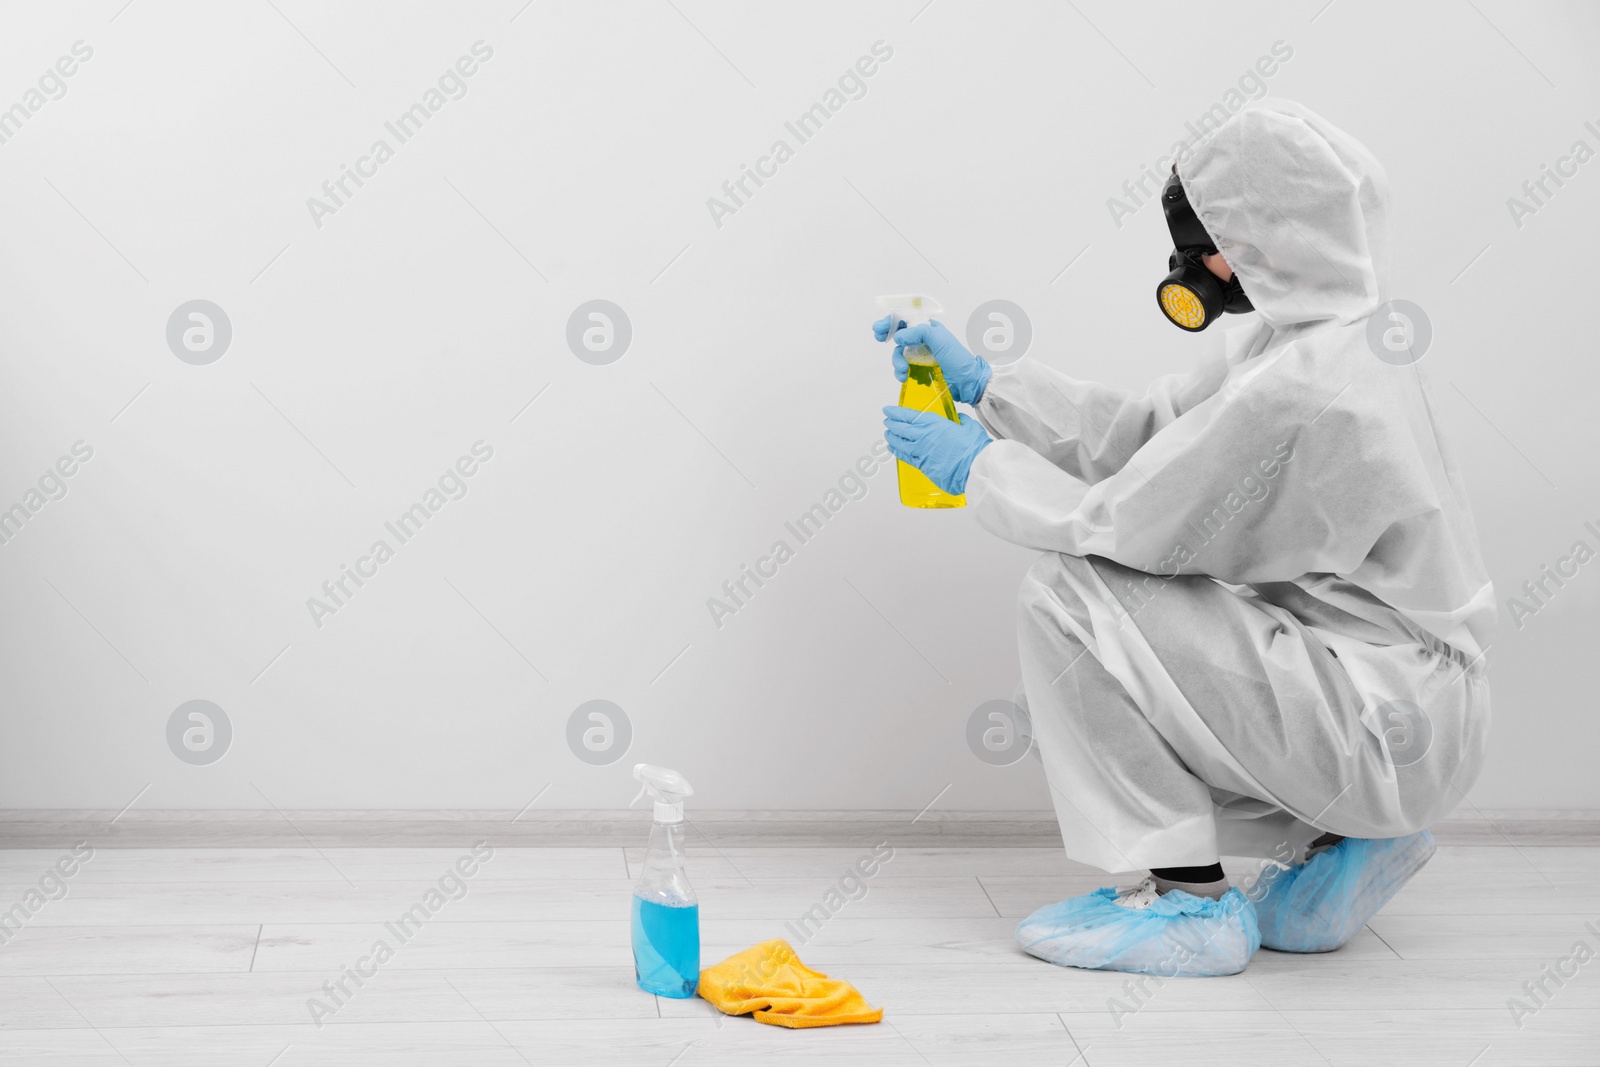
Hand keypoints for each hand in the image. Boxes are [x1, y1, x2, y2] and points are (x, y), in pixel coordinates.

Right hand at [871, 316, 992, 404]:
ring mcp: (920, 355)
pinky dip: (900, 372)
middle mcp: (923, 340)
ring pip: (899, 353)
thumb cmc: (957, 358)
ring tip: (902, 370)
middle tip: (880, 339)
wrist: (967, 381)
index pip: (906, 320)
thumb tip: (898, 336)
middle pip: (899, 335)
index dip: (891, 321)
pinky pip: (903, 368)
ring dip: (896, 361)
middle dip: (888, 337)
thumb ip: (918, 333)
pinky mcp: (920, 369)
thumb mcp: (939, 339)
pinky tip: (904, 377)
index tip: (880, 328)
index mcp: (928, 328)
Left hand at [882, 407, 990, 495]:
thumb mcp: (969, 426)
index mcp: (934, 423)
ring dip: (892, 438)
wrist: (974, 467)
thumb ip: (961, 421)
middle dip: (891, 424)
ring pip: (900, 443)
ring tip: (887, 434)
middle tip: (887, 421)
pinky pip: (906, 457)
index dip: (896, 412)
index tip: (888, 410)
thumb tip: (960, 420)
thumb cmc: (974, 447)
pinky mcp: (923, 466)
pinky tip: (893, 449)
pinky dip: (898, 452)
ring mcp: (921, 452)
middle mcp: (923, 436)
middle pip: (901, 429)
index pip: (909, 416)